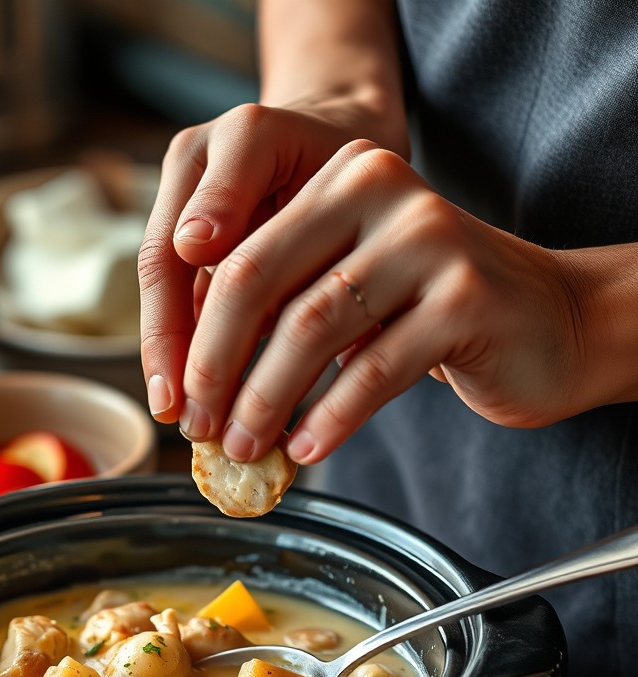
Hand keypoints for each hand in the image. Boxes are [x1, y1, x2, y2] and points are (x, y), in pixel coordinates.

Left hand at [141, 134, 598, 465]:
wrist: (550, 321)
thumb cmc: (430, 312)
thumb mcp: (348, 290)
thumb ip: (282, 310)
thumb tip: (197, 384)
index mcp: (341, 177)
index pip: (239, 256)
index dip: (196, 336)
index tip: (178, 397)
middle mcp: (382, 188)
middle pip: (258, 281)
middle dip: (216, 366)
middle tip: (199, 427)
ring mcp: (429, 239)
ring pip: (310, 327)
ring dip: (264, 400)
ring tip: (245, 446)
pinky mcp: (466, 299)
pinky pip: (373, 369)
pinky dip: (329, 417)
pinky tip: (305, 448)